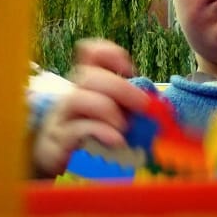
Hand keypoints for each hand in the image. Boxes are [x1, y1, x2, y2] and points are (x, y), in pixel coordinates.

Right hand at [32, 39, 148, 176]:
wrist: (56, 164)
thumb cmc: (89, 138)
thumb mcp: (111, 119)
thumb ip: (129, 110)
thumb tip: (159, 108)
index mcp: (87, 87)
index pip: (90, 55)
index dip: (109, 53)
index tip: (130, 69)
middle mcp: (72, 96)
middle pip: (89, 76)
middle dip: (120, 87)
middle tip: (143, 106)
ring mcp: (62, 118)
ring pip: (77, 98)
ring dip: (107, 109)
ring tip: (125, 126)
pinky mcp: (58, 142)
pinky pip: (75, 130)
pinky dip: (99, 132)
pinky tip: (116, 140)